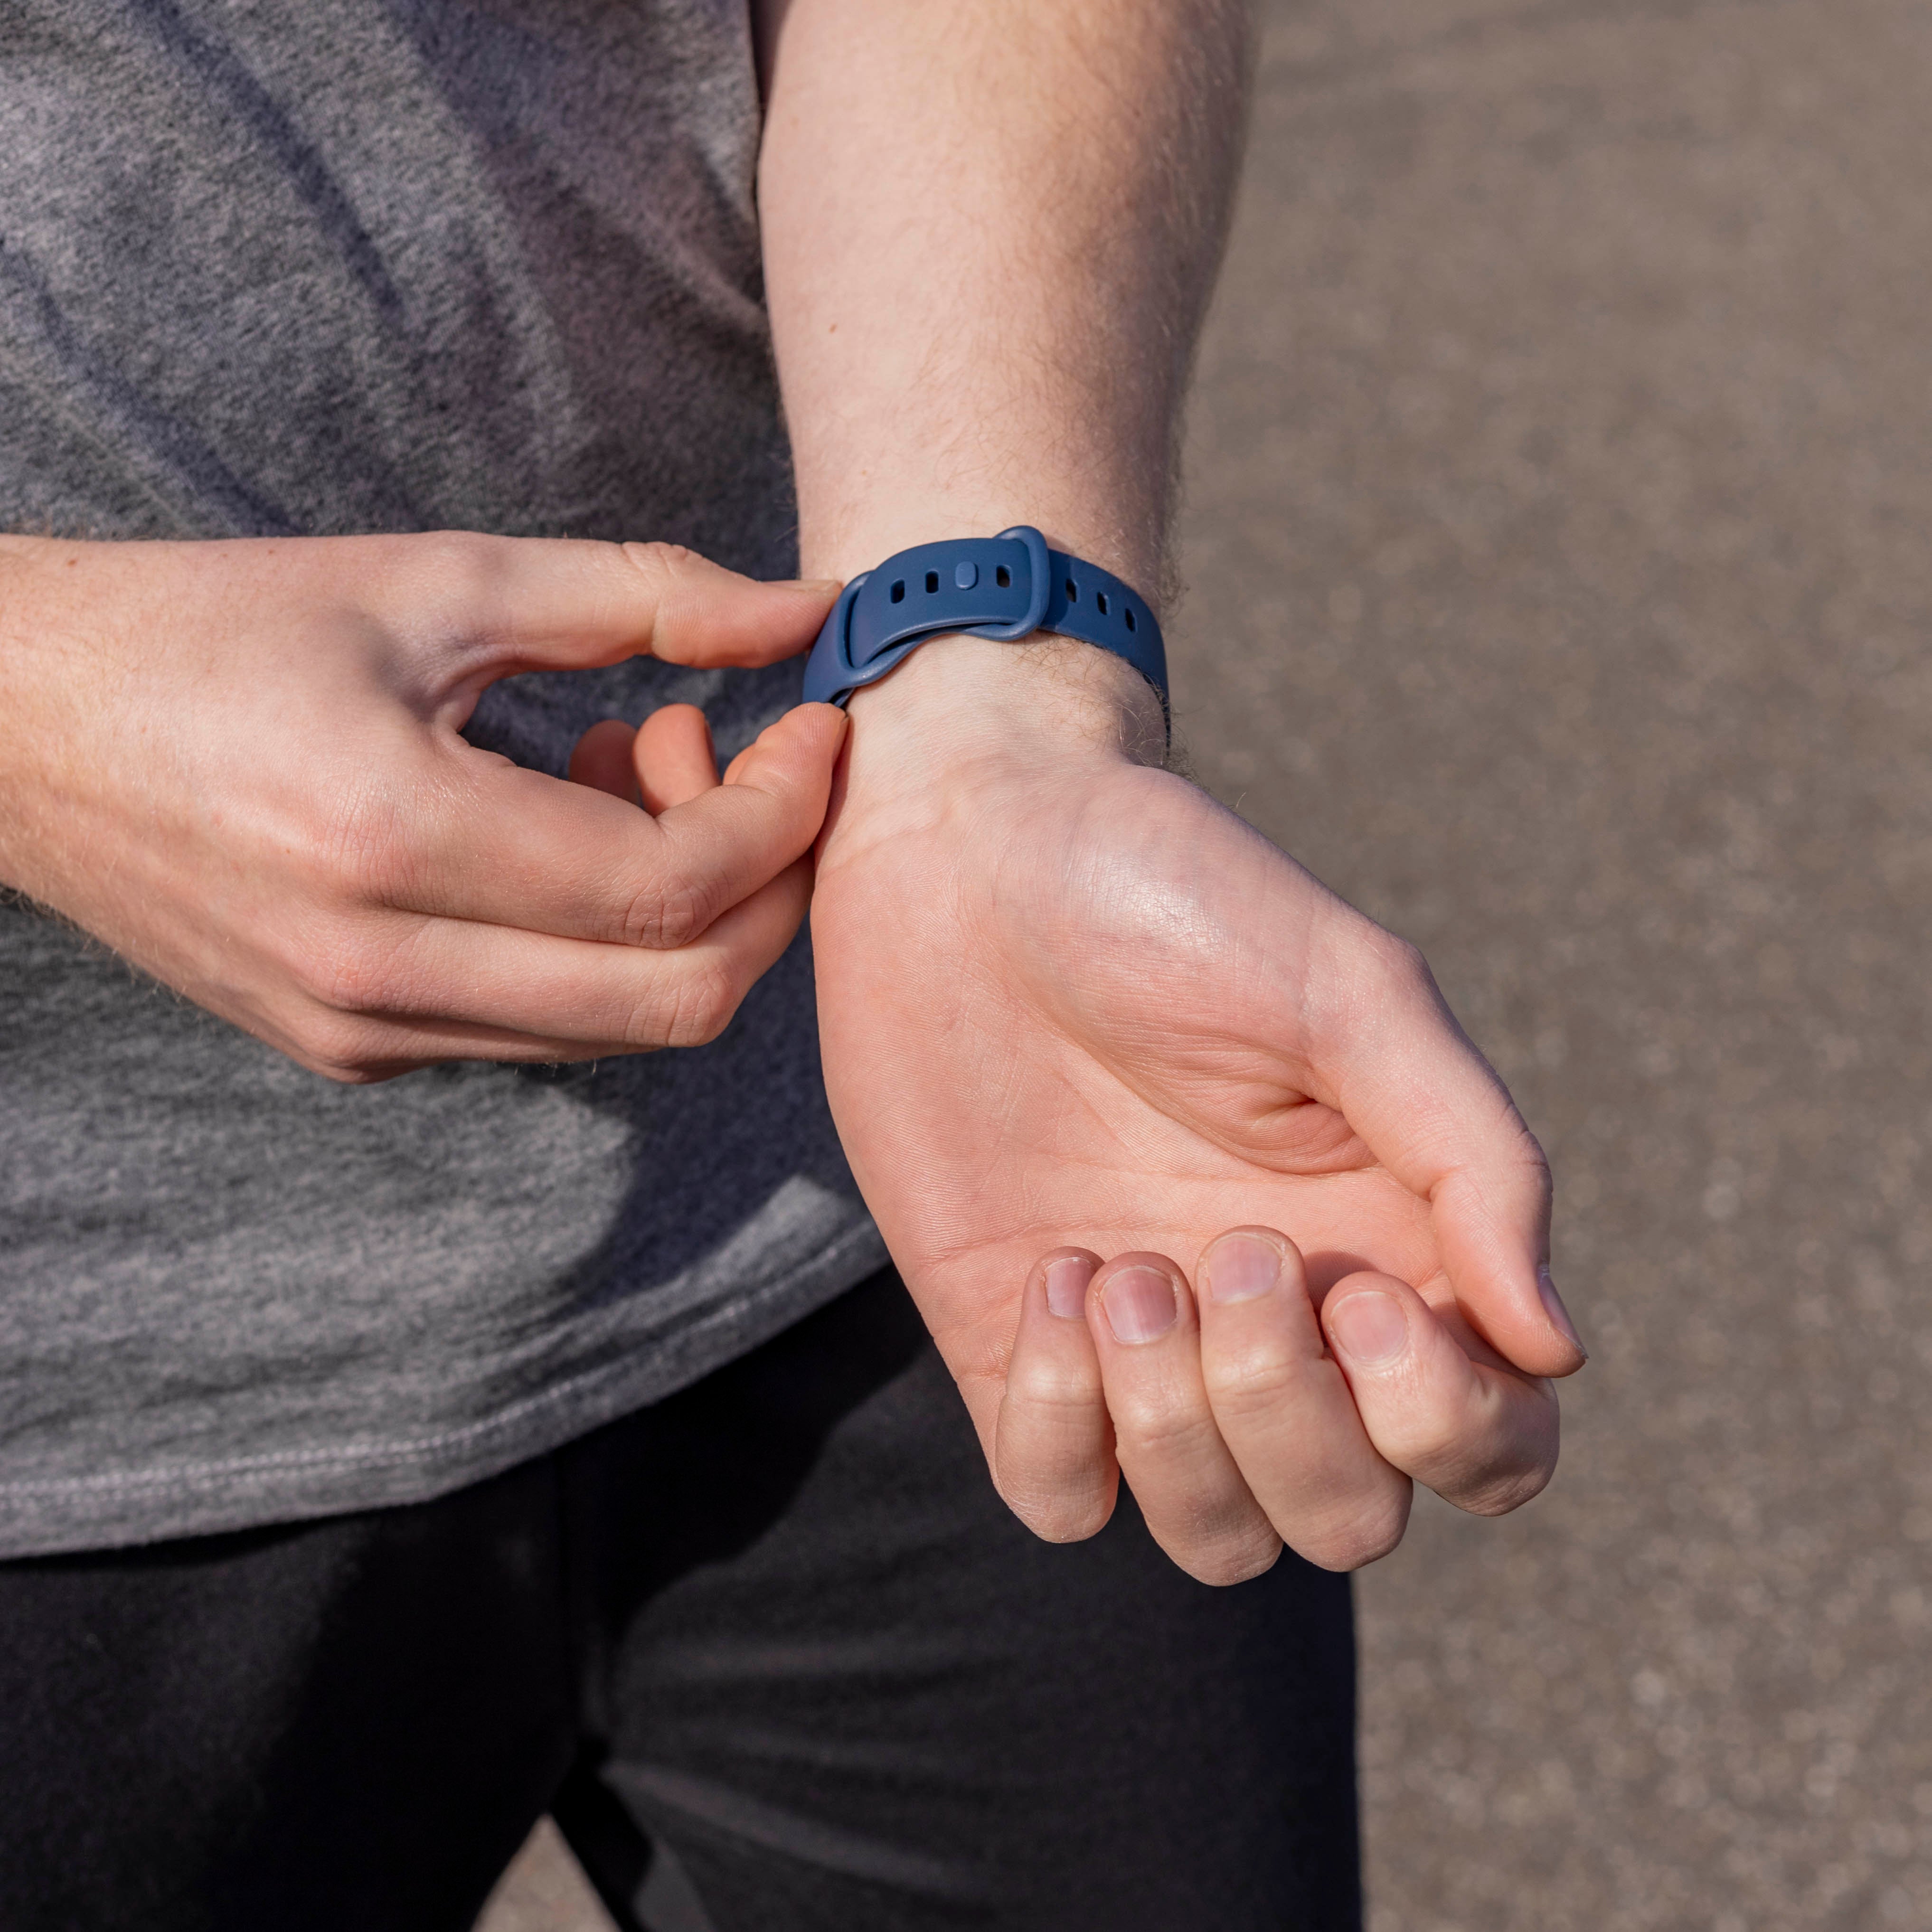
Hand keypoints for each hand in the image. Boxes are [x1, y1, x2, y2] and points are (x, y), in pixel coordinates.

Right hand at [0, 532, 843, 1079]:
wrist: (19, 729)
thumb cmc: (217, 629)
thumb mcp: (434, 580)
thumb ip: (639, 596)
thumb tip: (809, 612)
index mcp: (389, 836)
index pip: (673, 889)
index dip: (787, 811)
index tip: (818, 723)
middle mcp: (378, 971)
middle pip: (681, 999)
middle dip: (771, 887)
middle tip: (752, 761)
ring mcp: (363, 1033)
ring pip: (622, 1026)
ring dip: (687, 912)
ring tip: (629, 766)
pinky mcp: (354, 1051)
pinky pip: (545, 1028)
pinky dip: (604, 942)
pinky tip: (561, 825)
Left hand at [811, 640, 1585, 1582]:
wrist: (975, 845)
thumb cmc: (1178, 896)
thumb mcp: (1352, 994)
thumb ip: (1470, 1159)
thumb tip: (1555, 1341)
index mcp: (1391, 1241)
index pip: (1490, 1441)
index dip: (1448, 1422)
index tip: (1364, 1299)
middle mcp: (1277, 1321)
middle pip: (1348, 1518)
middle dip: (1292, 1422)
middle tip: (1229, 1252)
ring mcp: (1145, 1347)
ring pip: (1215, 1535)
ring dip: (1177, 1431)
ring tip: (1123, 1267)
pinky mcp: (1013, 1343)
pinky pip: (1058, 1498)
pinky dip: (1064, 1430)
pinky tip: (1055, 1276)